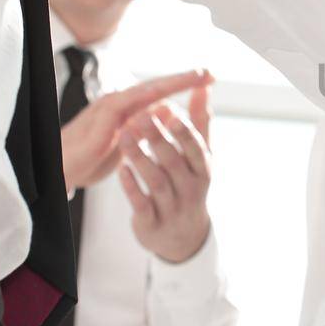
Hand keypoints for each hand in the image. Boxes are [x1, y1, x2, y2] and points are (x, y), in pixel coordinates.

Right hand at [61, 69, 212, 191]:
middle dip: (183, 79)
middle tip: (209, 72)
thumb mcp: (129, 142)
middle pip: (156, 86)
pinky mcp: (100, 122)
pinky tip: (159, 96)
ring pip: (143, 91)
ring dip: (169, 83)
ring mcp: (109, 109)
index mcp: (129, 108)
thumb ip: (147, 126)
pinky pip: (122, 106)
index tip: (209, 79)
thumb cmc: (92, 154)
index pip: (160, 93)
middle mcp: (120, 103)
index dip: (183, 85)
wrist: (63, 169)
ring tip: (192, 77)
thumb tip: (170, 111)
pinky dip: (141, 99)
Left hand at [118, 86, 213, 262]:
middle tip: (140, 117)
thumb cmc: (190, 185)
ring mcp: (171, 207)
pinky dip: (131, 186)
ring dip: (140, 158)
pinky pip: (141, 203)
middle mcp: (190, 189)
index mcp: (203, 171)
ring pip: (156, 181)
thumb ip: (200, 123)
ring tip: (124, 136)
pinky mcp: (152, 223)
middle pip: (174, 163)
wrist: (183, 238)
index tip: (173, 113)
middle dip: (158, 140)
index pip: (197, 150)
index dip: (186, 133)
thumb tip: (203, 87)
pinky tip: (121, 169)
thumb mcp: (201, 157)